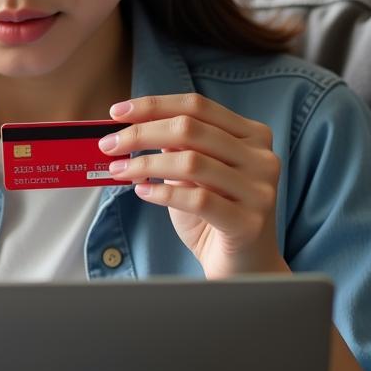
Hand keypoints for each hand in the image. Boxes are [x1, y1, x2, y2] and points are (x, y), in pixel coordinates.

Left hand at [100, 94, 282, 278]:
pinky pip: (198, 200)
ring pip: (191, 162)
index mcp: (252, 135)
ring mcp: (259, 190)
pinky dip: (163, 193)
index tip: (117, 112)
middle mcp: (262, 157)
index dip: (154, 105)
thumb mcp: (193, 174)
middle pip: (190, 129)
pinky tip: (142, 192)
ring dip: (145, 164)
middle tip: (108, 144)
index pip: (197, 106)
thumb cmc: (214, 215)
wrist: (244, 265)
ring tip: (118, 171)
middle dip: (140, 133)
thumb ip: (176, 147)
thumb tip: (130, 125)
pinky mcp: (249, 222)